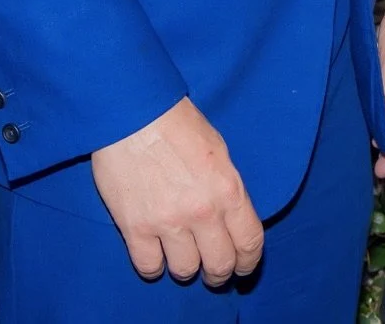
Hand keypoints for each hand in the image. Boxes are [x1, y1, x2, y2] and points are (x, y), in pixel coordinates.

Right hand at [91, 96, 263, 285]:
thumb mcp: (219, 151)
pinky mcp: (135, 227)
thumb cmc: (178, 123)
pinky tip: (155, 253)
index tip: (243, 266)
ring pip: (185, 271)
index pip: (250, 242)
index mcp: (228, 189)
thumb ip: (226, 188)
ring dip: (186, 267)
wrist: (134, 112)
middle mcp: (202, 211)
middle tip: (213, 270)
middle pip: (220, 265)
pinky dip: (154, 266)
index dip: (248, 261)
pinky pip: (149, 267)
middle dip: (219, 272)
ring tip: (181, 256)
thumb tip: (229, 216)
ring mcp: (168, 221)